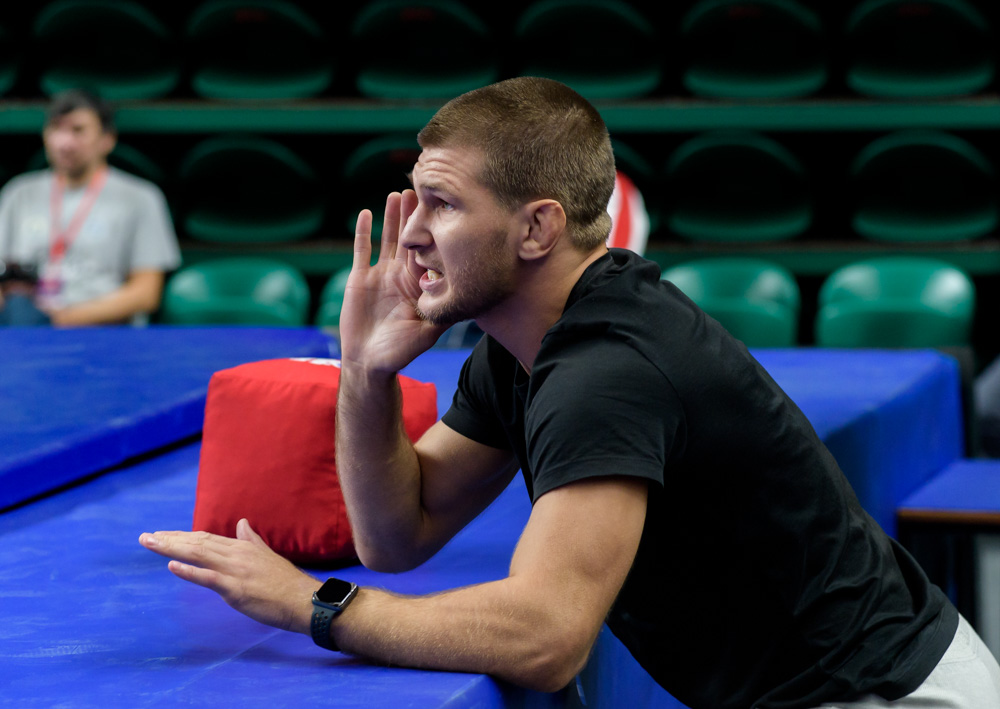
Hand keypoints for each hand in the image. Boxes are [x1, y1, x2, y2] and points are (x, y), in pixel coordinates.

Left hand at [139, 519, 320, 634]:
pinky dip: (189, 572)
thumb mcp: (267, 556)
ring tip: (151, 544)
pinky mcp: (235, 589)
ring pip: (199, 555)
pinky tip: (172, 566)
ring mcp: (235, 571)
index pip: (205, 538)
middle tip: (145, 537)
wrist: (303, 599)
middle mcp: (236, 555)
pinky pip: (208, 578)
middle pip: (197, 543)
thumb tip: (242, 523)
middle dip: (169, 539)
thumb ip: (251, 540)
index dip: (182, 535)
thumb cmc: (286, 582)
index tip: (162, 534)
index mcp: (242, 547)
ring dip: (172, 549)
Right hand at [338, 190, 446, 373]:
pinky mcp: (360, 277)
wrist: (369, 361)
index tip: (443, 210)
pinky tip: (366, 213)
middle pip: (411, 239)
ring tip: (398, 194)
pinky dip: (363, 232)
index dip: (434, 233)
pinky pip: (362, 250)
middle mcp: (402, 275)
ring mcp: (381, 274)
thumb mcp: (428, 333)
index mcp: (419, 285)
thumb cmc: (400, 352)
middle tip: (422, 190)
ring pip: (388, 239)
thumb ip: (442, 314)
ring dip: (393, 217)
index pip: (429, 253)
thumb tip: (466, 298)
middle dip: (415, 216)